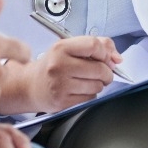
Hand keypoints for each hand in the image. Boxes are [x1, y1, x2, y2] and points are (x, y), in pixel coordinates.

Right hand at [0, 36, 121, 113]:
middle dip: (106, 72)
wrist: (29, 86)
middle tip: (101, 72)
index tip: (105, 57)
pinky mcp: (63, 101)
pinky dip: (90, 94)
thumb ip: (96, 45)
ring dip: (98, 84)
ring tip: (86, 80)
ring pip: (97, 85)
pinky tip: (79, 90)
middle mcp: (59, 65)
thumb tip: (117, 58)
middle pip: (100, 68)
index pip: (94, 45)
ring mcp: (61, 85)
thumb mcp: (69, 48)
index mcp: (61, 48)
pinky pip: (90, 98)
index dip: (105, 52)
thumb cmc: (52, 65)